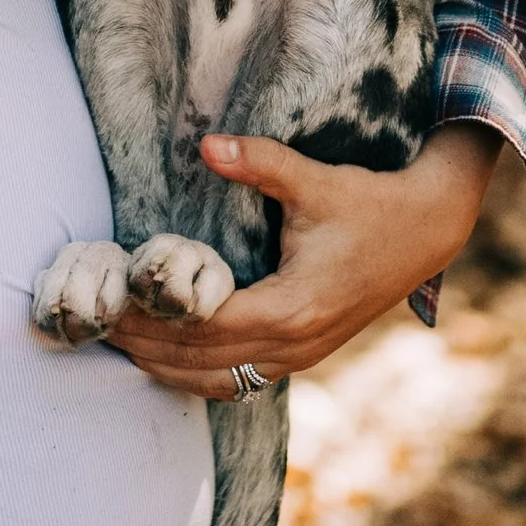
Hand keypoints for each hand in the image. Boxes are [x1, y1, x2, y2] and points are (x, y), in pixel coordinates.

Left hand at [103, 125, 501, 398]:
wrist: (428, 233)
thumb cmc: (371, 205)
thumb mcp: (316, 181)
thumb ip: (261, 164)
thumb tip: (206, 145)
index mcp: (294, 307)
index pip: (204, 326)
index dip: (153, 319)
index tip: (112, 303)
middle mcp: (297, 344)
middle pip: (203, 360)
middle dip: (147, 346)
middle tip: (97, 326)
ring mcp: (303, 355)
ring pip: (221, 380)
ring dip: (169, 366)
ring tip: (121, 346)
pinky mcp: (306, 353)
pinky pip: (243, 380)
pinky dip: (200, 374)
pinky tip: (169, 362)